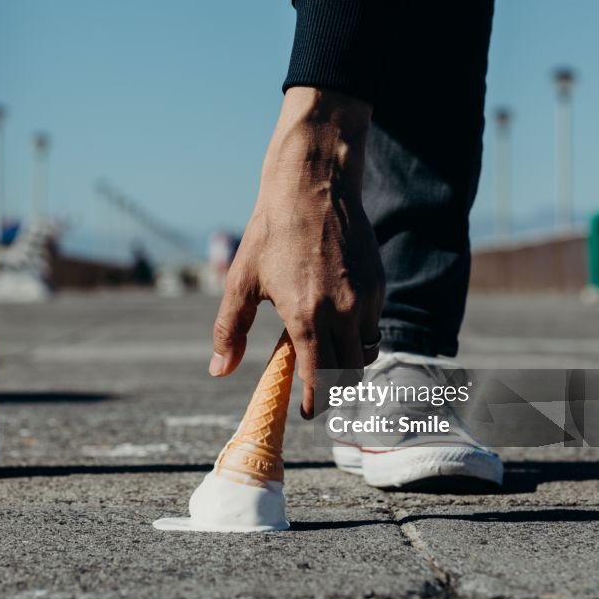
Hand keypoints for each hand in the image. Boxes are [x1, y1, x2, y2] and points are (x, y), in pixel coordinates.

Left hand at [209, 86, 384, 417]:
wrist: (313, 186)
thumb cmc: (271, 233)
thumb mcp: (241, 282)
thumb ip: (229, 331)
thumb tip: (219, 370)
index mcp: (307, 317)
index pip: (320, 379)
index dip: (314, 402)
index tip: (307, 412)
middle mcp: (343, 312)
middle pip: (349, 373)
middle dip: (334, 387)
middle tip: (316, 388)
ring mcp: (366, 297)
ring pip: (366, 350)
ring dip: (350, 361)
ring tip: (327, 353)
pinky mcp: (379, 283)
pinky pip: (374, 323)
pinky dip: (359, 332)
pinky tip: (337, 319)